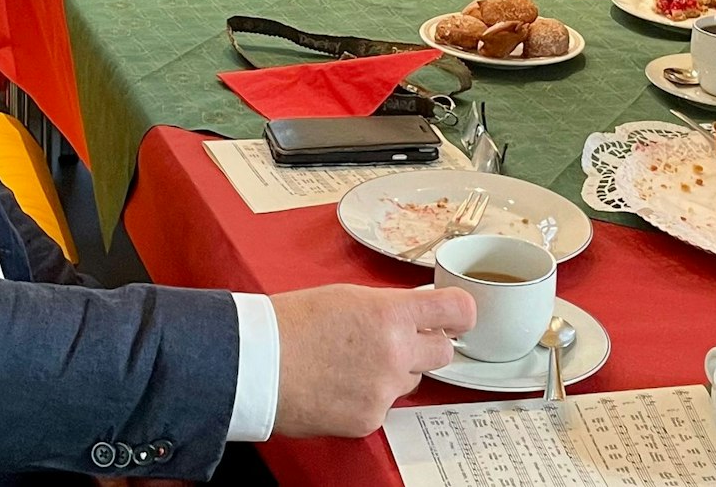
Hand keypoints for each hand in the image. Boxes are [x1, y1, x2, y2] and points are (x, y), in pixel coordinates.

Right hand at [271, 284, 473, 437]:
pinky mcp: (370, 419)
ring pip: (411, 381)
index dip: (459, 313)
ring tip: (351, 364)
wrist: (255, 363)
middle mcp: (396, 353)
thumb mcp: (346, 297)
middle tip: (396, 341)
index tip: (455, 317)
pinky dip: (367, 398)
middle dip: (425, 345)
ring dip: (393, 373)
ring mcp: (384, 390)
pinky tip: (339, 386)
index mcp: (390, 314)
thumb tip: (413, 315)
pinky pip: (384, 406)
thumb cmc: (291, 323)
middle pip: (443, 351)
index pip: (457, 310)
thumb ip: (387, 307)